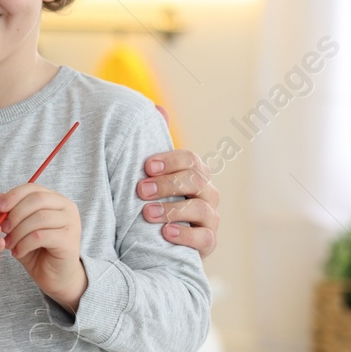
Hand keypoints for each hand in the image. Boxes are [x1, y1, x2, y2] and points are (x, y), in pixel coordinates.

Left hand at [0, 184, 87, 309]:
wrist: (55, 277)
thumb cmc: (36, 250)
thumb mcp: (18, 228)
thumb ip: (9, 211)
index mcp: (55, 199)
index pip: (32, 188)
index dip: (13, 196)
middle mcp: (67, 207)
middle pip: (36, 200)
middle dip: (14, 214)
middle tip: (1, 230)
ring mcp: (71, 223)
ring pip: (38, 218)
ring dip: (18, 231)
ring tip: (8, 243)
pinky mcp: (69, 240)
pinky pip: (40, 236)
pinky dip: (24, 244)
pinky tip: (18, 252)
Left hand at [138, 125, 219, 257]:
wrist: (154, 243)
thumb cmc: (154, 202)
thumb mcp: (152, 176)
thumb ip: (155, 144)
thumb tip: (159, 108)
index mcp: (195, 175)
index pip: (191, 160)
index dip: (171, 160)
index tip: (146, 166)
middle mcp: (207, 194)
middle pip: (197, 182)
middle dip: (168, 184)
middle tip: (140, 190)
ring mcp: (210, 220)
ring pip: (202, 209)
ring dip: (173, 209)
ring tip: (147, 214)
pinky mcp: (208, 244)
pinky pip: (205, 238)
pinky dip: (186, 235)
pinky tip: (166, 234)